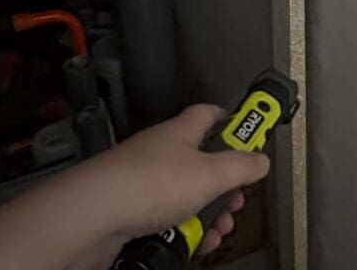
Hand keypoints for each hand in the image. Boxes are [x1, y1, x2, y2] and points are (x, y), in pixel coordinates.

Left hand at [68, 104, 270, 267]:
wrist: (95, 216)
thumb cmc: (147, 184)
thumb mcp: (210, 174)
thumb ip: (240, 166)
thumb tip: (261, 160)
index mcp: (182, 133)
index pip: (210, 114)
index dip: (232, 121)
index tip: (251, 133)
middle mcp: (163, 153)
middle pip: (204, 163)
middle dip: (225, 186)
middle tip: (236, 201)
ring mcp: (146, 182)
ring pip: (189, 195)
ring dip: (209, 214)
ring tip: (218, 230)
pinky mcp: (134, 210)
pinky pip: (170, 218)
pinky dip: (185, 230)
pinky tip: (193, 242)